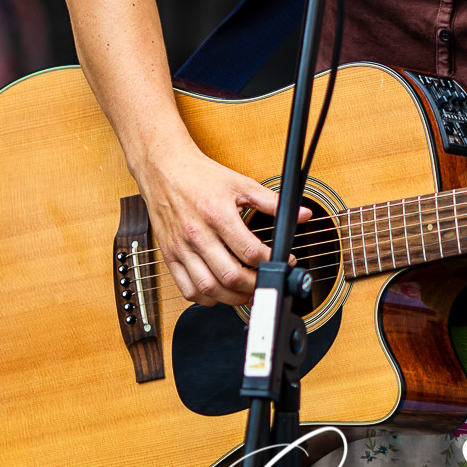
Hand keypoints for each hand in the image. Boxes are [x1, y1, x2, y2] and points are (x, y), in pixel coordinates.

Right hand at [136, 145, 310, 306]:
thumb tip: (302, 214)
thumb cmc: (201, 177)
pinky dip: (205, 298)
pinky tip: (219, 290)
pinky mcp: (169, 255)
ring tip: (246, 290)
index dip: (271, 261)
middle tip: (266, 281)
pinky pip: (186, 289)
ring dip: (231, 297)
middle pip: (230, 275)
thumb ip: (272, 202)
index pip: (249, 251)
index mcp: (218, 215)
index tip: (282, 261)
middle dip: (254, 285)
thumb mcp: (241, 184)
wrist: (164, 169)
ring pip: (208, 288)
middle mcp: (197, 234)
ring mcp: (181, 247)